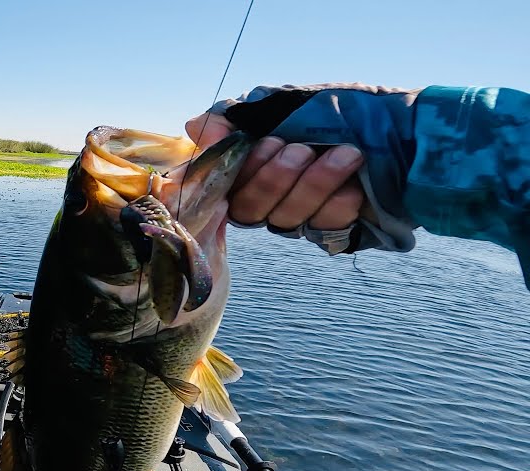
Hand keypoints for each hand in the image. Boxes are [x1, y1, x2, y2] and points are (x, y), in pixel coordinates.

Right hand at [186, 83, 421, 254]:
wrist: (412, 129)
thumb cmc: (346, 111)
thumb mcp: (285, 102)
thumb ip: (235, 115)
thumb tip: (195, 130)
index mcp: (252, 166)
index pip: (220, 185)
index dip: (230, 175)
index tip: (256, 145)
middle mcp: (271, 195)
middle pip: (249, 208)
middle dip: (273, 178)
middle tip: (300, 149)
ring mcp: (303, 216)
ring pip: (287, 219)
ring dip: (314, 184)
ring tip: (346, 154)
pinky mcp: (334, 231)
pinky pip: (324, 227)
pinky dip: (340, 202)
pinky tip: (357, 183)